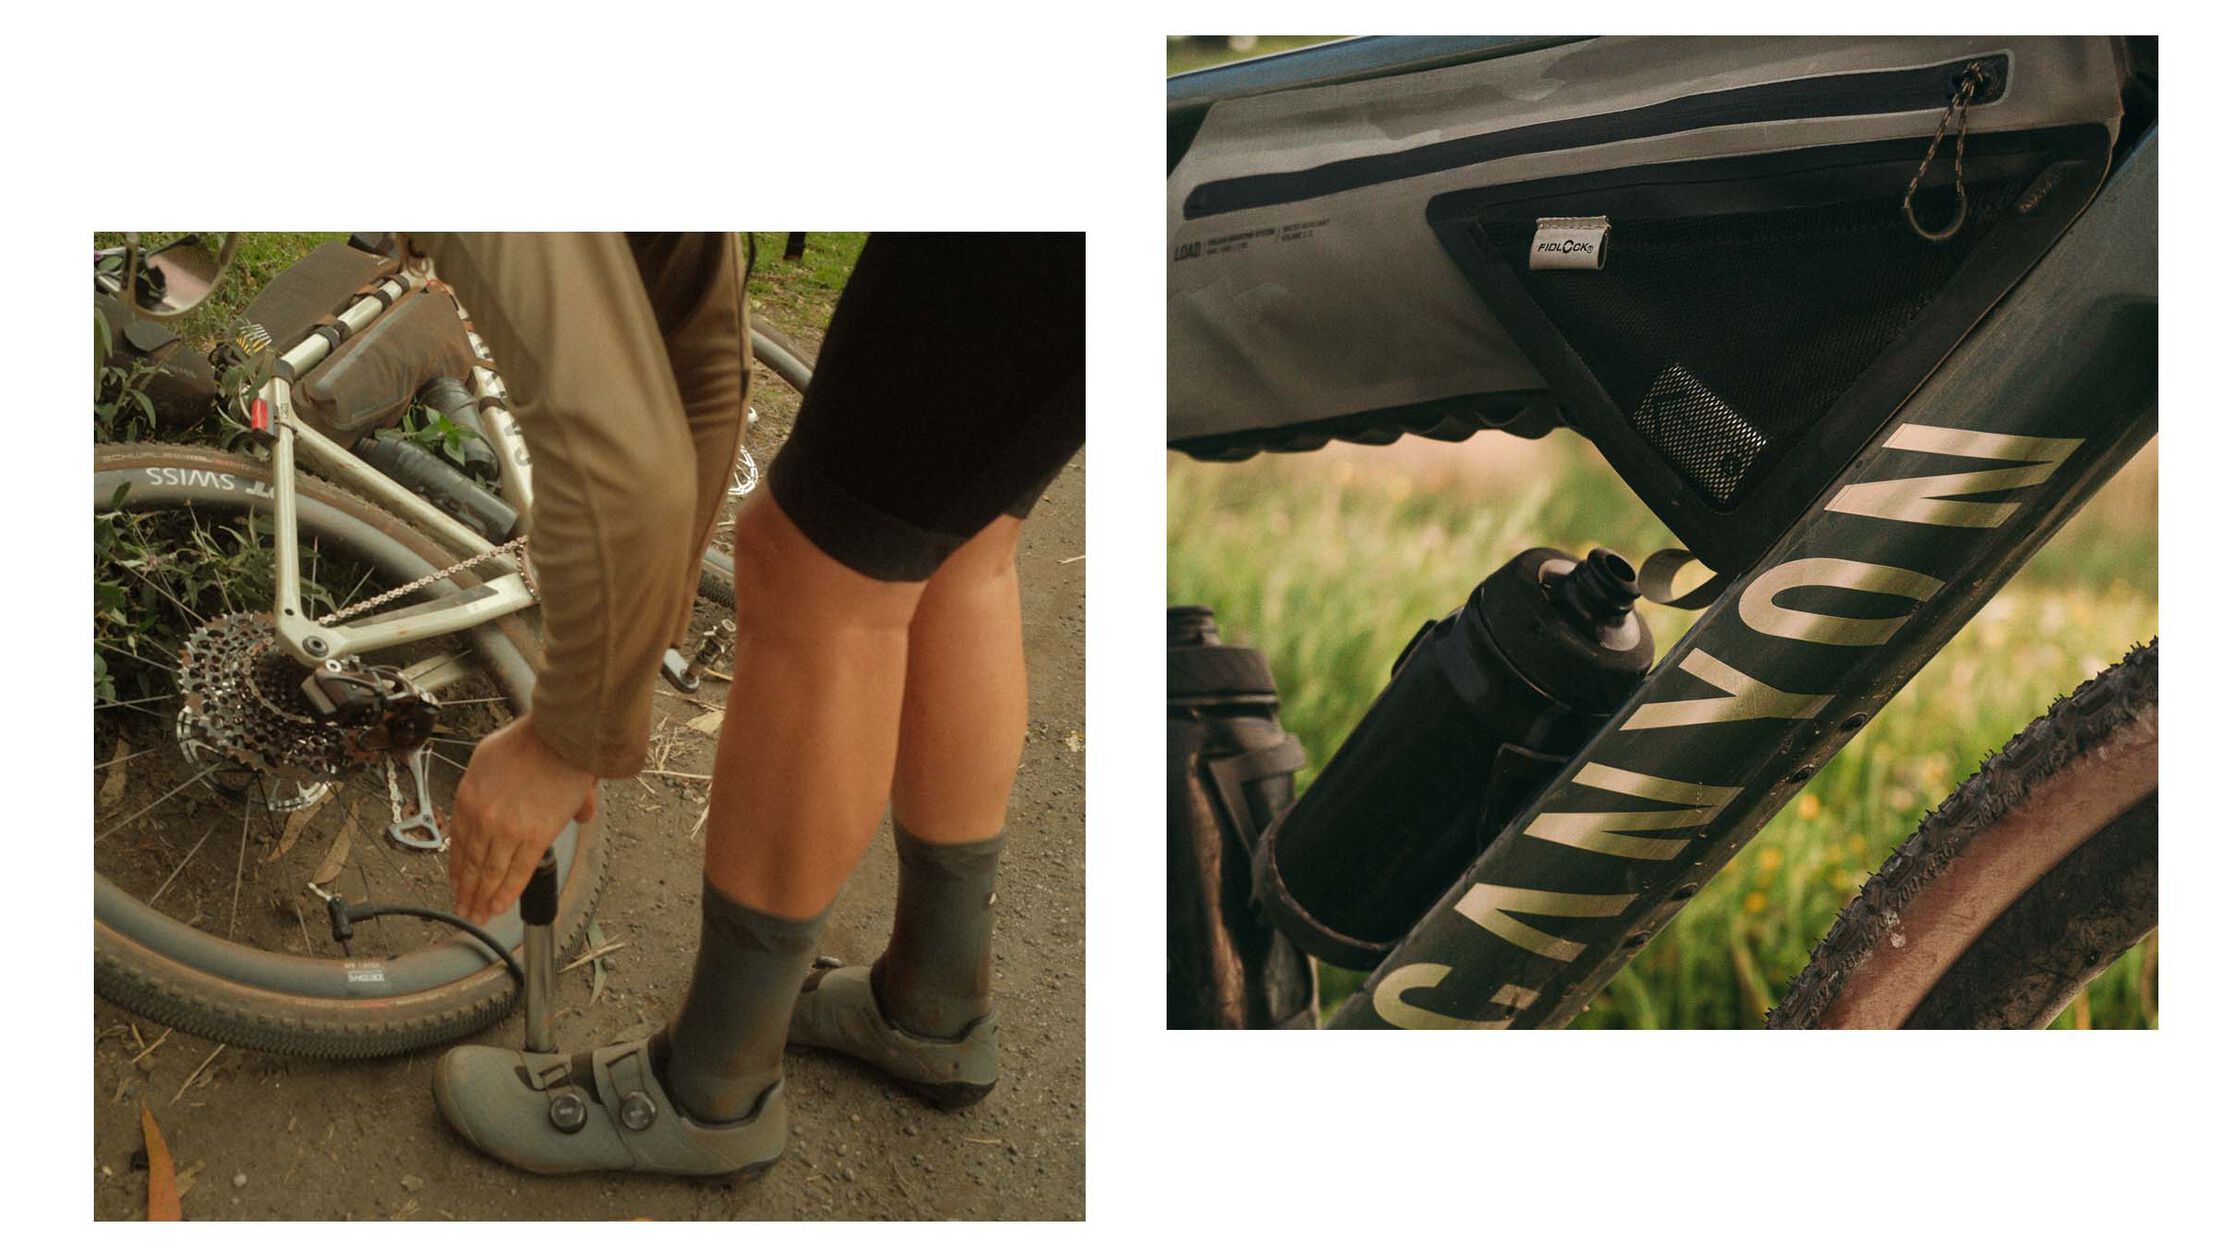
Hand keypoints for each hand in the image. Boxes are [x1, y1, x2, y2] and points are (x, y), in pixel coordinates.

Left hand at [447, 713, 598, 924]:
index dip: (456, 867)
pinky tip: (498, 906)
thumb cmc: (532, 739)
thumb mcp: (494, 755)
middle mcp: (482, 818)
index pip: (458, 841)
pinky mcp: (533, 837)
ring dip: (482, 898)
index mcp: (468, 797)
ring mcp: (506, 830)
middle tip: (463, 909)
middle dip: (466, 890)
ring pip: (489, 873)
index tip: (455, 882)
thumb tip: (506, 793)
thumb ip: (501, 780)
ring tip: (478, 915)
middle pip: (470, 863)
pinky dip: (506, 893)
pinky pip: (516, 873)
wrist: (560, 737)